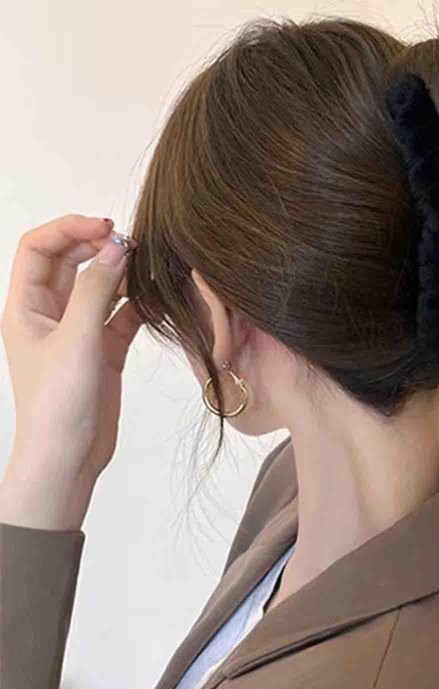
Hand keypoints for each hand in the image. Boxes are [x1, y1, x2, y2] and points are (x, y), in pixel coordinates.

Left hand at [1, 214, 141, 492]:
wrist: (68, 455)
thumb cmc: (57, 403)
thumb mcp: (77, 340)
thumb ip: (98, 291)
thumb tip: (117, 248)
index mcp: (25, 307)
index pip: (39, 249)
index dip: (69, 229)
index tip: (106, 227)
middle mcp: (49, 314)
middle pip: (70, 263)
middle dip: (97, 246)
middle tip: (131, 244)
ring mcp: (77, 333)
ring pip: (99, 288)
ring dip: (121, 275)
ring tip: (148, 267)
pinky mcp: (102, 351)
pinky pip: (120, 317)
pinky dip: (138, 305)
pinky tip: (157, 300)